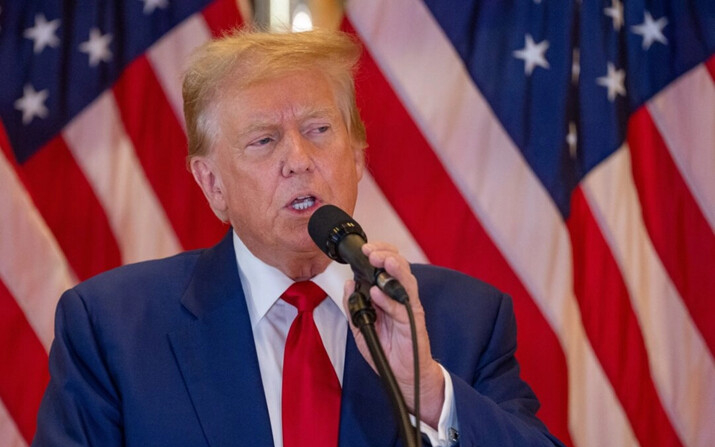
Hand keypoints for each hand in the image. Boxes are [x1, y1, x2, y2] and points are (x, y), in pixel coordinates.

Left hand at [342, 242, 444, 427]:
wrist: (403, 375)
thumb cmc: (387, 350)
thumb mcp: (362, 326)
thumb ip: (353, 306)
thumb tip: (348, 285)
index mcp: (390, 295)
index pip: (387, 265)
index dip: (379, 252)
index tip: (364, 248)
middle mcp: (401, 297)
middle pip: (399, 266)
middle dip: (385, 254)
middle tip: (371, 252)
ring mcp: (409, 309)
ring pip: (406, 281)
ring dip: (393, 269)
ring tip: (380, 261)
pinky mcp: (413, 324)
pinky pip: (402, 309)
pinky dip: (389, 300)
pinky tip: (378, 293)